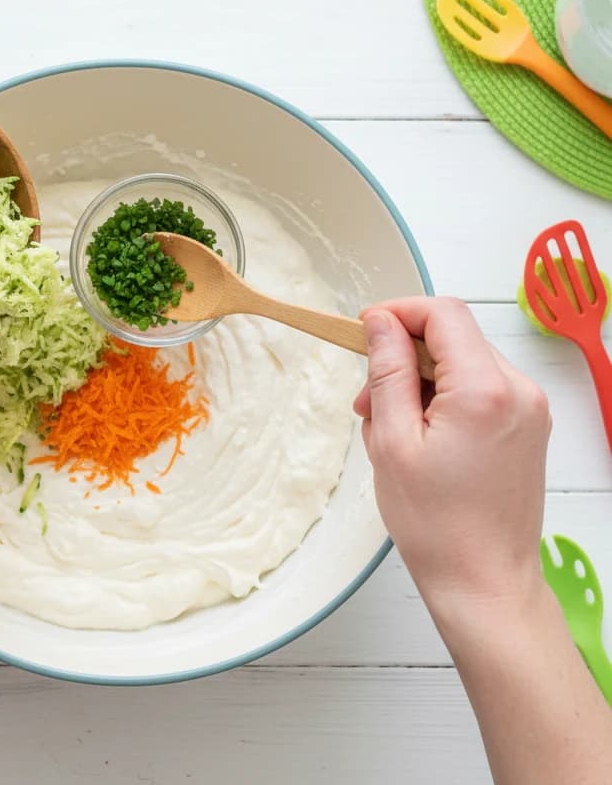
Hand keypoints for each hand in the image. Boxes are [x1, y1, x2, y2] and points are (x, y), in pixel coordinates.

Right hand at [353, 297, 550, 618]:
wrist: (484, 581)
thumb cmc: (436, 523)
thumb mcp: (392, 440)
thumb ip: (388, 371)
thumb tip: (380, 323)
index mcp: (485, 390)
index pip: (442, 314)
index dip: (397, 312)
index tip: (364, 330)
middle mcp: (519, 390)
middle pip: (453, 337)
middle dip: (403, 355)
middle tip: (367, 400)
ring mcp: (529, 408)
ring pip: (463, 362)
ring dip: (421, 379)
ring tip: (391, 427)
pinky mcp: (528, 425)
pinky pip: (479, 388)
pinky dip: (444, 398)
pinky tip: (420, 436)